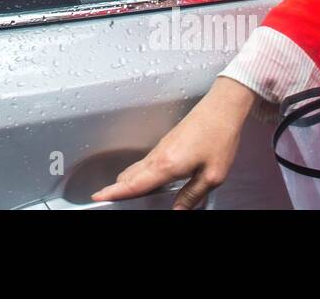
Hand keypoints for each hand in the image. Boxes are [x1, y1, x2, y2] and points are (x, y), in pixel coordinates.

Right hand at [92, 76, 255, 208]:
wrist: (221, 109)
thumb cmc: (218, 137)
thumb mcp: (213, 175)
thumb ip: (193, 195)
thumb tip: (179, 210)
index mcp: (168, 165)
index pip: (135, 184)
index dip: (116, 192)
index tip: (99, 196)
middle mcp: (159, 155)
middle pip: (130, 176)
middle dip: (117, 188)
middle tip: (105, 197)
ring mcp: (161, 148)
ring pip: (136, 168)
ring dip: (126, 180)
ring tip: (118, 191)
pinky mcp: (166, 144)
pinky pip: (144, 162)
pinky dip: (136, 172)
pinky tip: (140, 178)